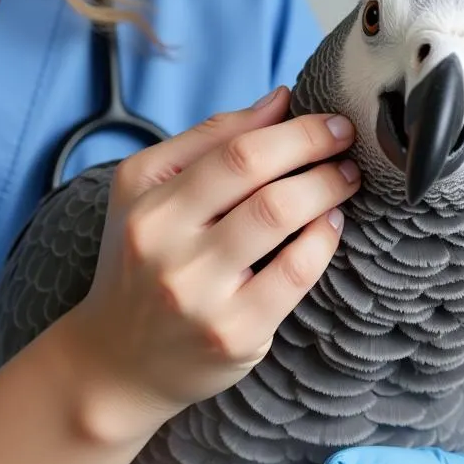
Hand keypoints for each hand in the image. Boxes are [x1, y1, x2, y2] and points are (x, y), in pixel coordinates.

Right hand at [69, 85, 360, 423]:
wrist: (116, 362)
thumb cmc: (141, 265)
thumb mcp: (146, 194)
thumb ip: (208, 142)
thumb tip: (280, 101)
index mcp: (144, 201)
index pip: (230, 147)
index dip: (292, 129)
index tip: (329, 119)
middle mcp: (163, 243)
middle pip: (256, 174)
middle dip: (316, 149)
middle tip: (347, 144)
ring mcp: (198, 293)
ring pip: (279, 216)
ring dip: (327, 188)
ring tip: (344, 180)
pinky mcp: (233, 334)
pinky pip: (295, 273)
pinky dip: (324, 239)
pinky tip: (331, 225)